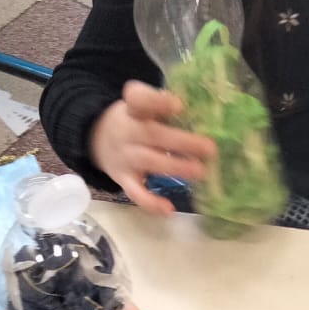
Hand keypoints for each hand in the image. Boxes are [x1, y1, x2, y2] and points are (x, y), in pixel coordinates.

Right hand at [89, 81, 215, 214]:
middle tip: (210, 148)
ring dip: (176, 167)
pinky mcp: (124, 179)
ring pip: (149, 161)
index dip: (158, 102)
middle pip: (152, 134)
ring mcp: (125, 157)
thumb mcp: (143, 106)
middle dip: (182, 142)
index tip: (179, 105)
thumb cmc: (134, 120)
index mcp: (133, 108)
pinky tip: (168, 209)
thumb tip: (209, 117)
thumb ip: (166, 108)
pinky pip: (135, 192)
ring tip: (200, 172)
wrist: (98, 139)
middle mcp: (127, 131)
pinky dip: (150, 203)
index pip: (139, 99)